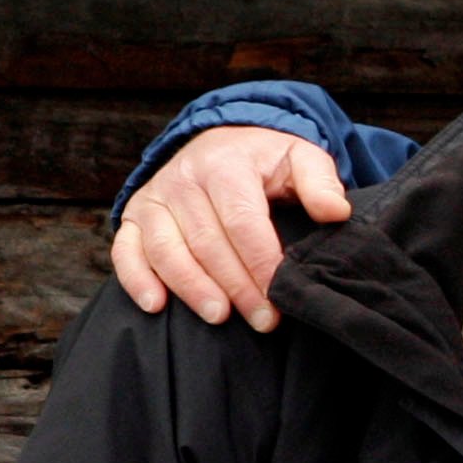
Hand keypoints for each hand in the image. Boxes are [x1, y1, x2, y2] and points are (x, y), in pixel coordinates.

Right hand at [110, 126, 348, 331]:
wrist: (222, 142)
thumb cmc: (266, 160)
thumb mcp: (300, 158)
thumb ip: (320, 182)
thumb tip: (336, 212)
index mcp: (226, 165)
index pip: (243, 223)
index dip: (262, 264)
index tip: (282, 298)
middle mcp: (184, 179)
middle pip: (208, 243)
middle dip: (237, 286)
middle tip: (263, 321)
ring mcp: (155, 197)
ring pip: (168, 250)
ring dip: (192, 288)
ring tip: (220, 316)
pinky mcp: (135, 215)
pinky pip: (126, 250)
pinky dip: (137, 279)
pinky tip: (156, 306)